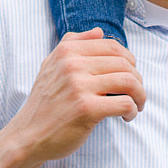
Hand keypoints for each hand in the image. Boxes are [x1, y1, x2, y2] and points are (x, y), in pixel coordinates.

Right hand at [12, 30, 145, 161]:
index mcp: (67, 51)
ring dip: (140, 94)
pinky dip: (132, 110)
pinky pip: (124, 103)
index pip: (112, 46)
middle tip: (137, 92)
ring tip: (136, 104)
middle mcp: (73, 65)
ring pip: (129, 81)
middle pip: (124, 63)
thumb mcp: (51, 65)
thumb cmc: (44, 103)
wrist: (28, 135)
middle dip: (137, 78)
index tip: (130, 73)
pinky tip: (127, 116)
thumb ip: (73, 43)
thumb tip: (98, 31)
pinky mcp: (87, 110)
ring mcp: (80, 87)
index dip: (128, 60)